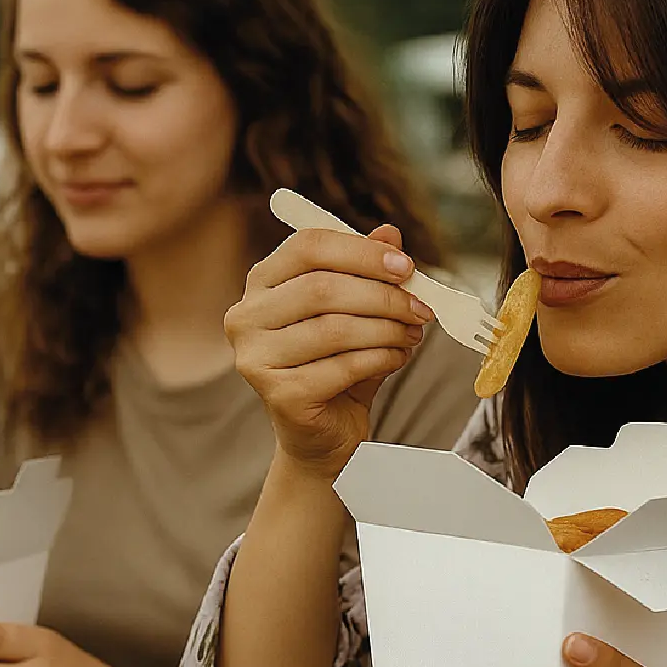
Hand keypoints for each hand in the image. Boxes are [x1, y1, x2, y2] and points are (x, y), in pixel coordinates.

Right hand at [225, 223, 432, 479]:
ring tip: (412, 335)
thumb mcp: (357, 310)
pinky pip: (342, 366)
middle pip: (322, 288)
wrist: (324, 433)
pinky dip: (381, 359)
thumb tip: (391, 233)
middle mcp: (246, 316)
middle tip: (421, 308)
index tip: (407, 268)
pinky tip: (398, 359)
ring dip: (387, 330)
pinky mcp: (279, 395)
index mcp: (262, 282)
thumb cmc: (338, 363)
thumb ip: (368, 270)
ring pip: (335, 328)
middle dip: (383, 296)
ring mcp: (255, 357)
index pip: (308, 246)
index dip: (362, 252)